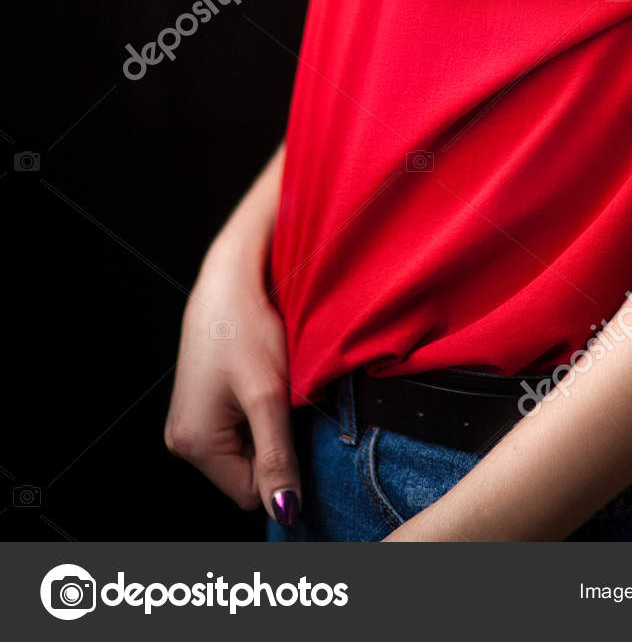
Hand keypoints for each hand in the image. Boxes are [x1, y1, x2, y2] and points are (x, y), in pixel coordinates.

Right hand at [163, 240, 299, 525]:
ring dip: (265, 427)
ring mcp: (187, 422)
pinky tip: (257, 381)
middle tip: (279, 398)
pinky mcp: (198, 405)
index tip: (290, 423)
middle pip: (245, 474)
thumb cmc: (246, 327)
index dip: (280, 465)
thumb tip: (287, 512)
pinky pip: (235, 431)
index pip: (250, 492)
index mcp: (193, 444)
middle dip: (271, 444)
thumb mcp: (269, 396)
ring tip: (266, 385)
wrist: (231, 277)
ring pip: (243, 451)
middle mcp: (181, 440)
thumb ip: (277, 457)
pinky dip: (254, 414)